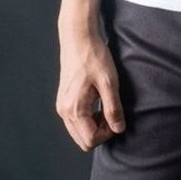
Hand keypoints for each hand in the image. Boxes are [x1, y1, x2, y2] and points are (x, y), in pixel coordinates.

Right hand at [56, 30, 125, 150]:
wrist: (78, 39)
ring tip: (105, 107)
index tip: (116, 117)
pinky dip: (87, 120)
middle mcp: (64, 112)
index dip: (107, 134)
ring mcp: (62, 107)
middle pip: (83, 141)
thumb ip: (113, 109)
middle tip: (111, 114)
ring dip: (94, 127)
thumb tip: (118, 129)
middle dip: (100, 133)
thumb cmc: (94, 58)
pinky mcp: (63, 101)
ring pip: (79, 133)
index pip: (91, 140)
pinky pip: (75, 122)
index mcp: (75, 109)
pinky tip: (97, 103)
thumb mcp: (109, 83)